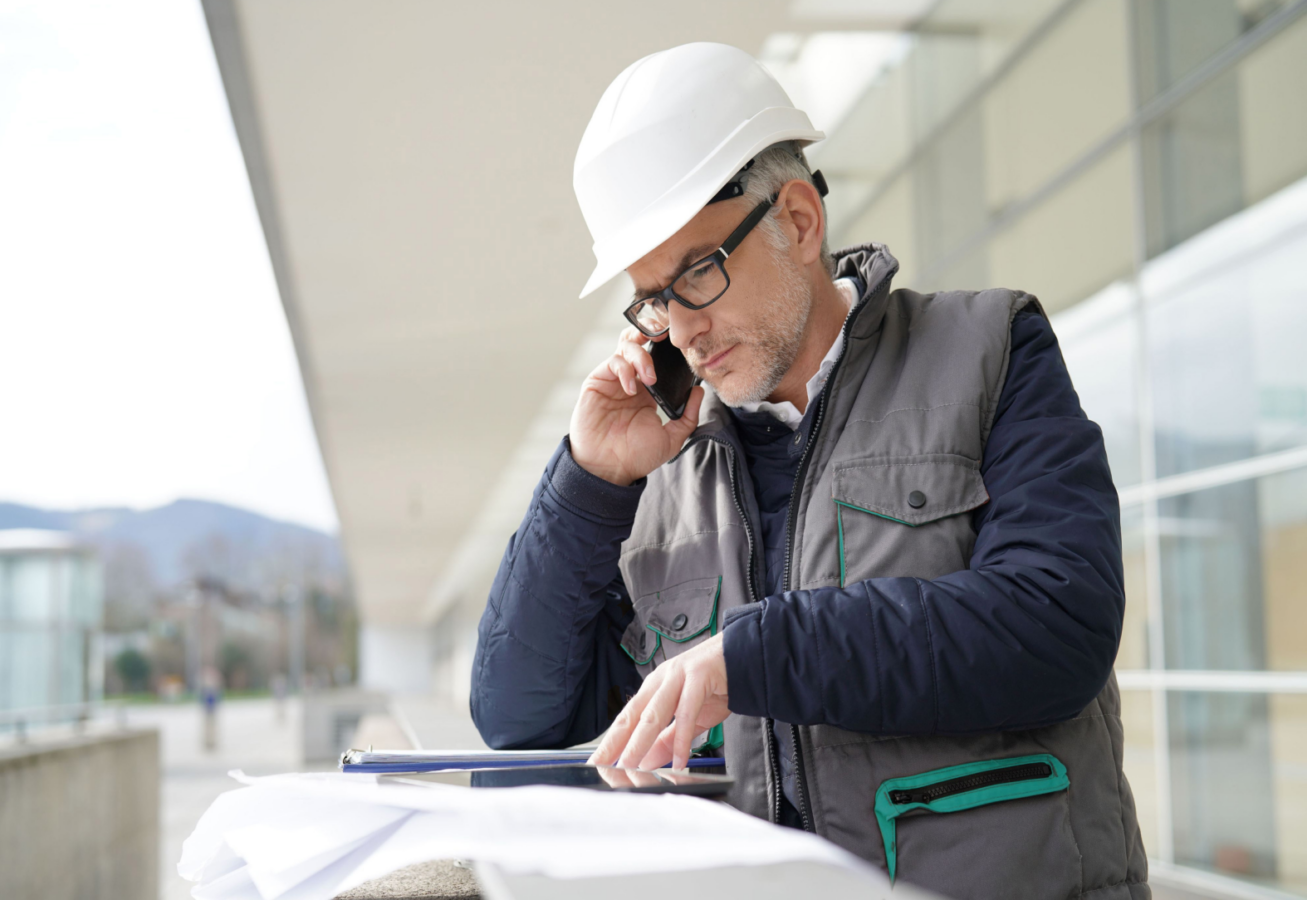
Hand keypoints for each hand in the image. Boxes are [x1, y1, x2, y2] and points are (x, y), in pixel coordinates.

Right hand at [569, 328, 704, 485]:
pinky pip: (613, 363)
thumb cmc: (637, 457)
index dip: (667, 347)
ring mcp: (613, 380)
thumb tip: (699, 391)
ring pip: (627, 346)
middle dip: (652, 334)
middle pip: (640, 342)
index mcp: (648, 391)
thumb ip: (688, 416)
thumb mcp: (671, 438)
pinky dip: (625, 370)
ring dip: (642, 356)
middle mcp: (631, 380)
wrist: (609, 470)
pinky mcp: (597, 383)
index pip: (657, 357)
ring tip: (650, 378)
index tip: (682, 344)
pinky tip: (632, 389)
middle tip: (666, 338)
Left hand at [588, 633, 728, 770]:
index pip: (627, 717)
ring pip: (654, 713)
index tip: (598, 761)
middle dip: (616, 743)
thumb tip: (649, 762)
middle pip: (633, 715)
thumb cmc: (716, 683)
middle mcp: (662, 680)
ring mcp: (678, 676)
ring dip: (640, 741)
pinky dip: (681, 738)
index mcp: (655, 687)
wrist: (744, 656)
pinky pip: (686, 712)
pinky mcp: (698, 677)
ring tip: (632, 765)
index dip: (611, 740)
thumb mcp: (689, 717)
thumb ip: (669, 739)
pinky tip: (679, 758)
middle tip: (604, 766)